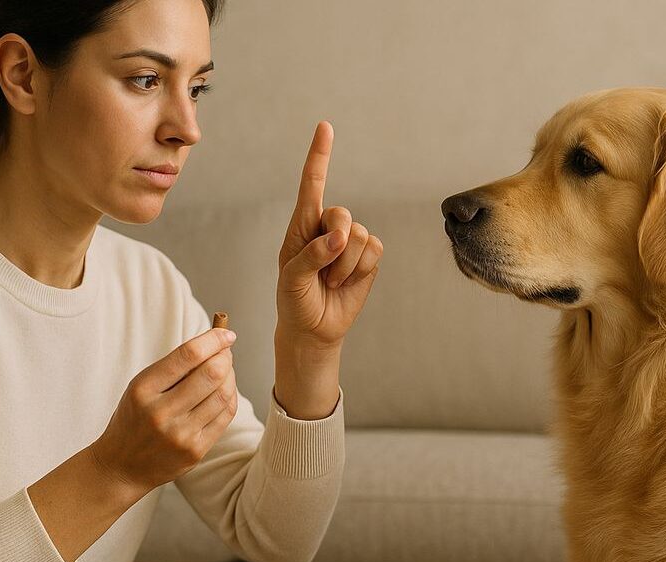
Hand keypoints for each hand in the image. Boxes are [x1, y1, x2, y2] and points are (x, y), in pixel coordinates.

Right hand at [90, 328, 237, 493]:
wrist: (121, 466)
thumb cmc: (135, 418)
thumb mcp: (141, 387)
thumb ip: (174, 367)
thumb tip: (216, 343)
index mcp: (143, 389)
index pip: (188, 355)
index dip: (213, 340)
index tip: (226, 333)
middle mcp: (160, 412)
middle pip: (211, 373)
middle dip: (225, 357)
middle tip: (226, 352)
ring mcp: (179, 434)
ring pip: (223, 394)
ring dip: (230, 377)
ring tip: (225, 372)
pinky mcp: (195, 451)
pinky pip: (225, 416)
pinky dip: (230, 397)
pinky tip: (224, 391)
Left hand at [276, 121, 383, 349]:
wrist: (313, 329)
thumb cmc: (294, 301)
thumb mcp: (291, 280)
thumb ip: (311, 256)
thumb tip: (340, 238)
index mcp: (301, 225)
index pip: (312, 185)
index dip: (319, 156)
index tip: (324, 127)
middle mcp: (327, 227)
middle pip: (342, 214)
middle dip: (335, 243)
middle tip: (323, 272)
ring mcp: (350, 242)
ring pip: (359, 234)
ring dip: (345, 265)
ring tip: (331, 281)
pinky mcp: (368, 257)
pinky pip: (374, 250)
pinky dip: (360, 270)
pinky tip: (346, 282)